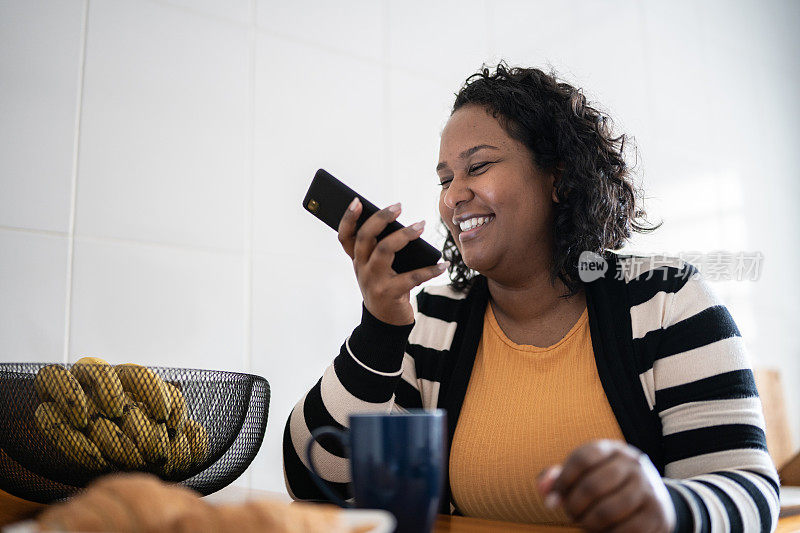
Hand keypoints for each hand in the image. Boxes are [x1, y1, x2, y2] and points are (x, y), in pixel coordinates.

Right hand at [337, 198, 447, 325]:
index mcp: (357, 260)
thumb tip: (404, 225)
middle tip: (399, 206)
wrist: (385, 321)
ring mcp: (373, 281)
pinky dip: (430, 270)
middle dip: (381, 218)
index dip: (348, 218)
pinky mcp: (389, 293)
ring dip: (404, 236)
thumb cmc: (385, 286)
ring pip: (385, 250)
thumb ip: (382, 249)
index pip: (345, 236)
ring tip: (421, 226)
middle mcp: (361, 268)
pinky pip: (412, 277)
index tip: (357, 201)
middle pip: (365, 237)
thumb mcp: (377, 269)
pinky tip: (443, 264)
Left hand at [537, 440, 675, 532]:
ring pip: (607, 510)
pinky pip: (625, 530)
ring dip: (588, 523)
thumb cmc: (607, 487)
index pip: (582, 458)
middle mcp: (633, 465)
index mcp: (613, 449)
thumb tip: (543, 488)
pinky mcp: (656, 514)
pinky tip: (603, 531)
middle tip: (570, 514)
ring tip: (584, 523)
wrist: (654, 502)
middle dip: (573, 506)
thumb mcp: (585, 475)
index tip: (556, 496)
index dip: (563, 480)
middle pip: (592, 485)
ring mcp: (648, 488)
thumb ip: (560, 479)